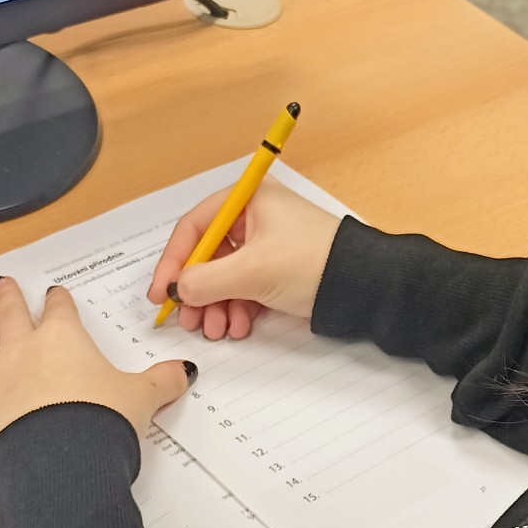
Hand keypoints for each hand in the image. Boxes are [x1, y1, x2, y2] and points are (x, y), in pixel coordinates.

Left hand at [0, 275, 193, 464]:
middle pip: (13, 314)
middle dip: (7, 296)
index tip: (55, 295)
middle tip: (1, 282)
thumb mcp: (142, 401)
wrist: (64, 463)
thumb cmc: (102, 426)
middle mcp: (23, 349)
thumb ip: (160, 383)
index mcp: (66, 339)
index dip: (58, 301)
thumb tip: (184, 373)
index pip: (61, 311)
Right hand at [148, 176, 342, 339]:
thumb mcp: (251, 272)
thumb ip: (204, 281)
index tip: (161, 292)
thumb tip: (175, 290)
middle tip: (189, 319)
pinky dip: (236, 307)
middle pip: (207, 254)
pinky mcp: (279, 267)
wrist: (365, 287)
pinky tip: (239, 326)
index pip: (194, 227)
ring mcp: (267, 243)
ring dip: (216, 305)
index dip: (173, 261)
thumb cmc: (313, 263)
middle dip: (197, 291)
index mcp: (248, 199)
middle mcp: (255, 216)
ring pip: (225, 275)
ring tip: (218, 329)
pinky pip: (244, 286)